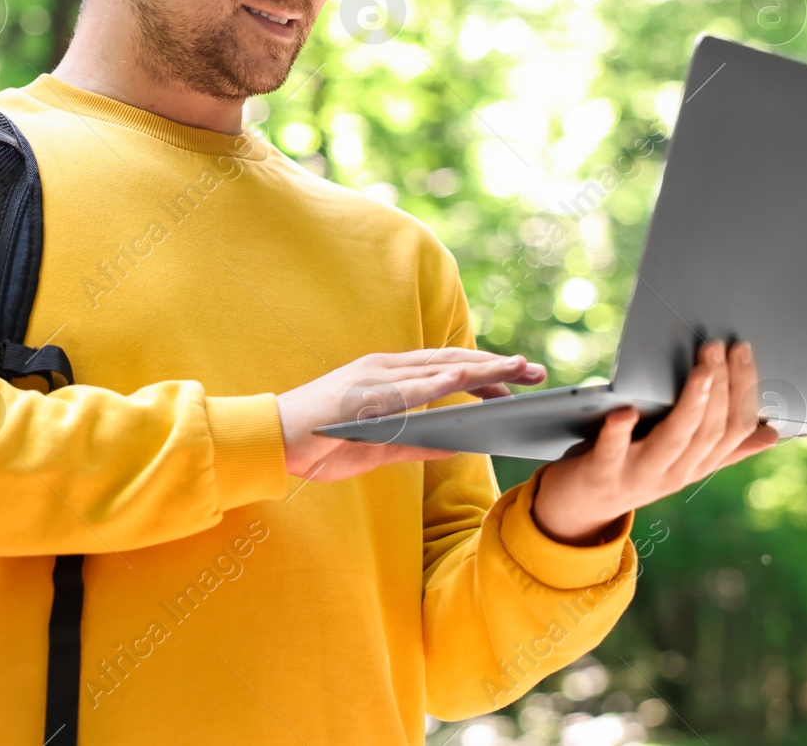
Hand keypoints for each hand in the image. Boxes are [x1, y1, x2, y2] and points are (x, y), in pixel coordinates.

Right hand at [276, 348, 546, 482]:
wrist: (268, 440)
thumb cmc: (319, 445)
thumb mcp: (380, 447)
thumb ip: (419, 440)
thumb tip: (462, 441)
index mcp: (385, 378)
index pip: (444, 368)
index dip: (484, 371)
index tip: (518, 379)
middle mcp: (383, 368)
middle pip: (451, 360)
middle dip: (497, 366)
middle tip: (537, 372)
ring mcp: (374, 376)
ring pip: (440, 365)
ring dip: (484, 367)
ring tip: (519, 372)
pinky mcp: (364, 392)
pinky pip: (414, 384)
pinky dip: (446, 380)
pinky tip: (474, 381)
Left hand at [531, 340, 781, 544]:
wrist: (578, 509)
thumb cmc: (629, 468)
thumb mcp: (679, 460)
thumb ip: (721, 447)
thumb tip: (771, 432)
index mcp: (695, 465)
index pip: (733, 428)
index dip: (743, 391)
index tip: (743, 350)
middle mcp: (674, 472)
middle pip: (709, 430)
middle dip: (721, 386)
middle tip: (721, 346)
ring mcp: (638, 474)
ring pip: (675, 440)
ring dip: (691, 404)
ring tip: (702, 371)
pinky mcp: (601, 472)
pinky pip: (613, 452)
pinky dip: (619, 431)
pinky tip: (625, 411)